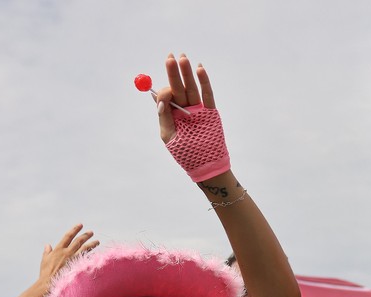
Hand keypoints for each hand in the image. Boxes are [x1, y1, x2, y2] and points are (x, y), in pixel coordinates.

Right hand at [37, 223, 97, 285]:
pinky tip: (97, 254)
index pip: (68, 236)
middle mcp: (67, 253)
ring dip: (92, 244)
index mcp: (58, 250)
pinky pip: (87, 260)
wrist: (49, 284)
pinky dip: (92, 256)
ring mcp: (73, 260)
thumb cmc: (45, 274)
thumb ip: (47, 252)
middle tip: (91, 232)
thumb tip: (48, 245)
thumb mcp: (44, 260)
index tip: (80, 225)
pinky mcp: (77, 267)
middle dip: (86, 235)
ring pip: (85, 249)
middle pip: (79, 241)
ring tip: (98, 241)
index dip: (75, 230)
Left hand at [155, 54, 229, 181]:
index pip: (167, 96)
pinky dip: (204, 81)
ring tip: (183, 58)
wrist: (204, 166)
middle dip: (174, 72)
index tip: (165, 90)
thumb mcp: (168, 135)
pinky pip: (207, 94)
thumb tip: (160, 97)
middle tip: (170, 57)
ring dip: (187, 72)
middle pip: (178, 87)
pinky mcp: (210, 112)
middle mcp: (184, 109)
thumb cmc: (185, 153)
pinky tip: (199, 68)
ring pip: (191, 87)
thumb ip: (164, 116)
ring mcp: (198, 109)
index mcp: (172, 114)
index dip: (165, 89)